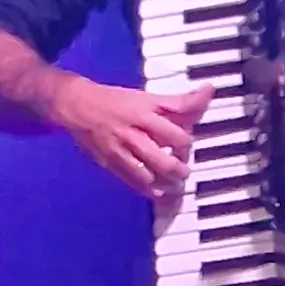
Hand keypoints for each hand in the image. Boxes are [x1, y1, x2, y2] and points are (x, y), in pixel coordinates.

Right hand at [51, 77, 216, 195]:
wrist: (76, 104)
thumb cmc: (115, 100)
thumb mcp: (148, 97)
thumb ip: (179, 102)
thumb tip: (208, 92)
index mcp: (144, 113)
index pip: (176, 135)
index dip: (186, 143)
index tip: (186, 144)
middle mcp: (132, 133)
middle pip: (163, 160)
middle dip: (179, 169)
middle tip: (184, 169)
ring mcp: (119, 151)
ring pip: (149, 175)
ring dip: (167, 182)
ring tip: (176, 184)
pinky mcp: (109, 162)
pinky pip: (132, 181)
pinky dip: (148, 190)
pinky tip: (158, 193)